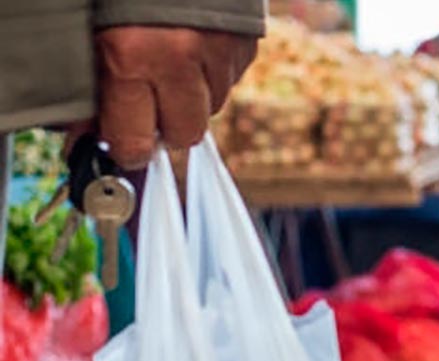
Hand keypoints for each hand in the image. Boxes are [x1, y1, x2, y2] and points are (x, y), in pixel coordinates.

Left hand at [95, 27, 258, 167]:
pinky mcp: (246, 42)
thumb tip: (88, 133)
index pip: (134, 141)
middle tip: (146, 104)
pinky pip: (231, 79)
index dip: (125, 149)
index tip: (120, 147)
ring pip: (213, 108)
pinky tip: (193, 49)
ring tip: (169, 63)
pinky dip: (212, 74)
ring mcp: (221, 50)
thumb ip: (89, 82)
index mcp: (132, 52)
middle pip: (186, 135)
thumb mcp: (91, 30)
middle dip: (166, 128)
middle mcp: (182, 56)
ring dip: (193, 99)